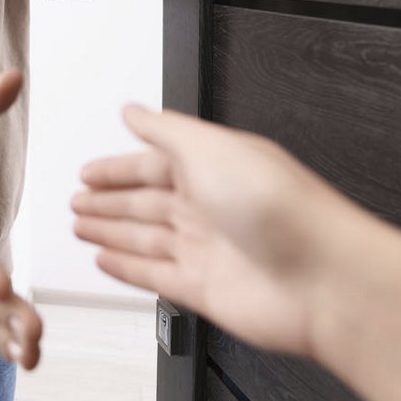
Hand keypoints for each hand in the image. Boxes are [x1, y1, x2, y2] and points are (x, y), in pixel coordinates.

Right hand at [72, 106, 331, 356]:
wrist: (322, 279)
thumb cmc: (280, 207)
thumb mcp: (210, 147)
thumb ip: (164, 129)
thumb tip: (134, 110)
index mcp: (212, 168)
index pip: (152, 164)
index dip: (116, 167)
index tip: (88, 171)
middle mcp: (210, 207)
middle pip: (145, 202)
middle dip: (108, 200)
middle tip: (77, 199)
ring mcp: (207, 250)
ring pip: (145, 238)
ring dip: (110, 232)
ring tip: (81, 227)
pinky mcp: (204, 289)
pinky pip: (154, 277)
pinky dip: (126, 270)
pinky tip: (107, 261)